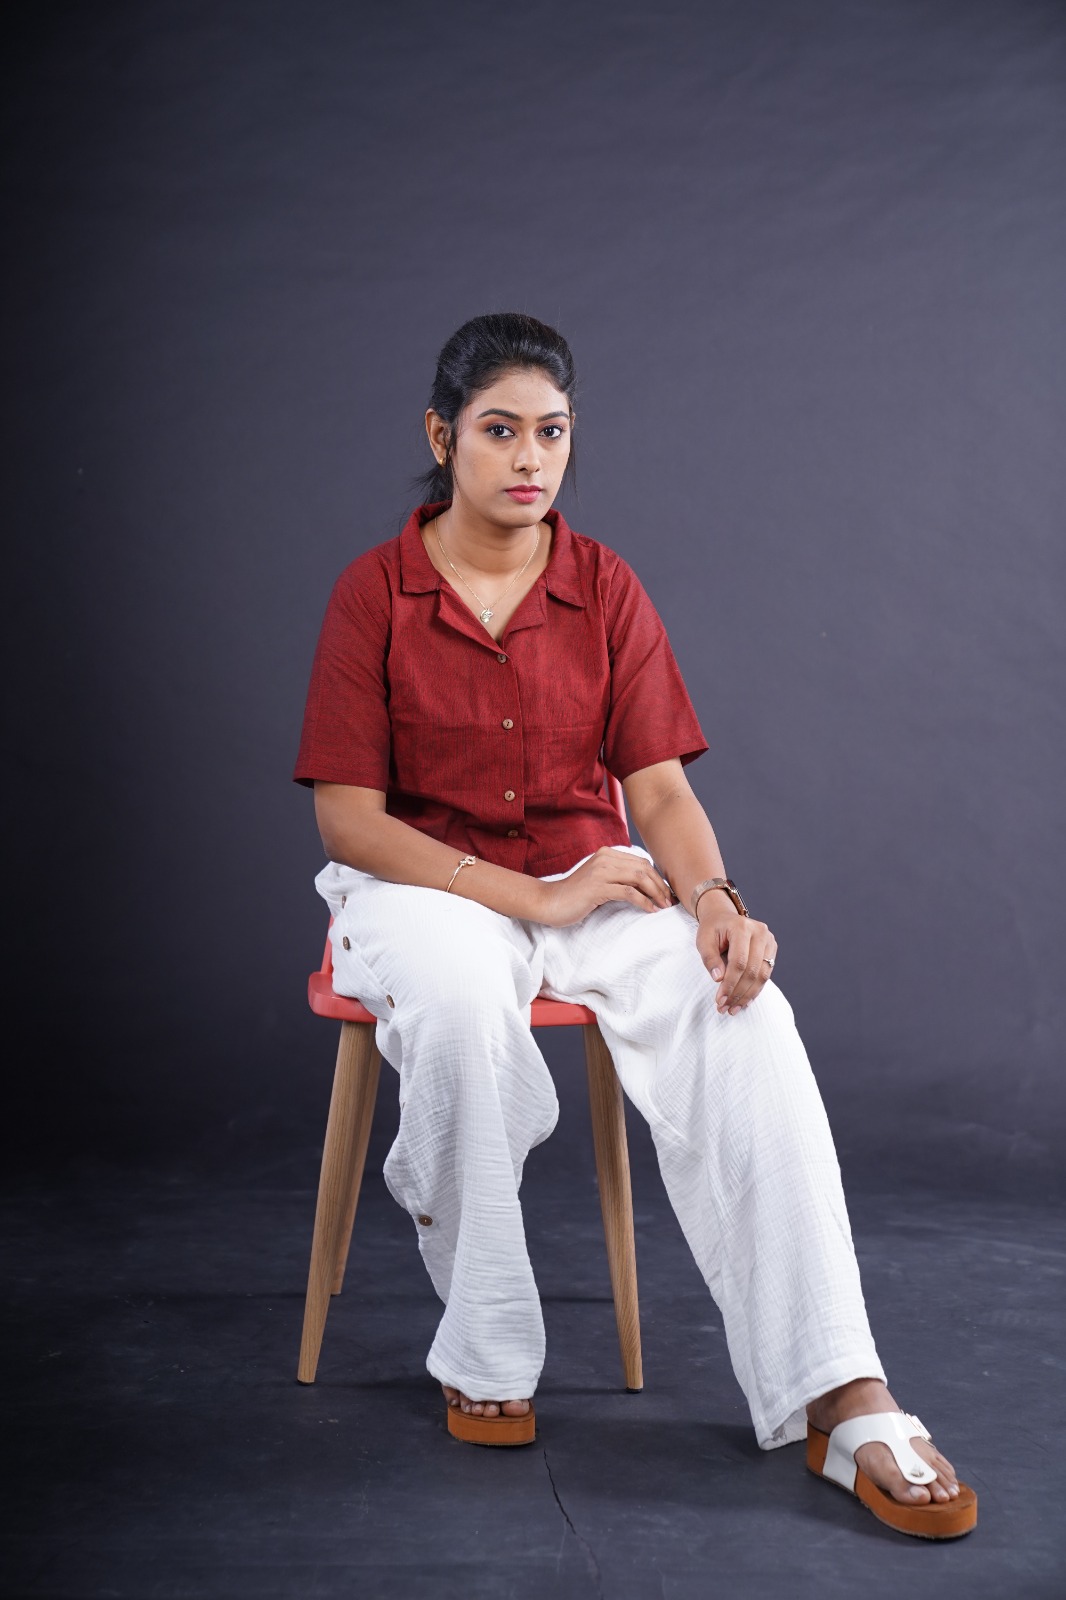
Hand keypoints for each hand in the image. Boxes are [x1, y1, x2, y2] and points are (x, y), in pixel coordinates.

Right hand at [538, 847, 673, 927]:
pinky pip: (628, 892)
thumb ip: (617, 877)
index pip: (641, 862)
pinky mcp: (597, 887)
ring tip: (663, 906)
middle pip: (643, 869)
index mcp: (607, 854)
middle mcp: (605, 858)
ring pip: (639, 878)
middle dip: (660, 886)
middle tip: (670, 902)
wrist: (549, 902)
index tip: (667, 893)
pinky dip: (643, 902)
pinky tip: (650, 910)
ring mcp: (600, 871)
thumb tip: (645, 887)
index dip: (657, 878)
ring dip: (655, 894)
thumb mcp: (599, 881)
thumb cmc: (575, 896)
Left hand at [695, 902, 777, 1013]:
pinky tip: (744, 1002)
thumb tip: (718, 979)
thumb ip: (710, 959)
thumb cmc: (712, 930)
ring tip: (733, 1009)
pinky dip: (755, 990)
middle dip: (738, 993)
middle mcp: (760, 932)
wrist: (723, 917)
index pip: (739, 962)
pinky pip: (766, 974)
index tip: (719, 1000)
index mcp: (742, 927)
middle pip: (752, 970)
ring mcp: (769, 940)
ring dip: (747, 995)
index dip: (730, 984)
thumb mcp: (703, 941)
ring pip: (762, 975)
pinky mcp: (772, 949)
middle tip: (725, 1008)